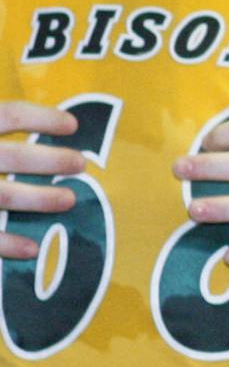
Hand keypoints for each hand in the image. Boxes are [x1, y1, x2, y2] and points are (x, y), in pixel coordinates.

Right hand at [0, 101, 85, 259]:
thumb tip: (26, 120)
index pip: (7, 116)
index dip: (40, 119)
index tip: (73, 125)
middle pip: (12, 156)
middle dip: (49, 160)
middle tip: (81, 165)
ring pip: (2, 196)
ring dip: (38, 199)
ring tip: (70, 200)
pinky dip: (6, 244)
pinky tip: (33, 250)